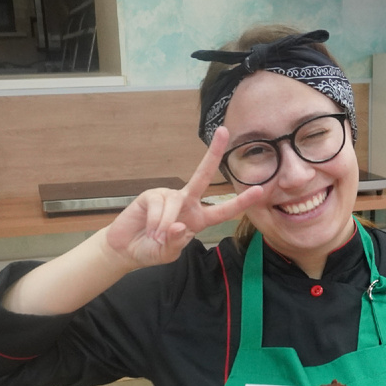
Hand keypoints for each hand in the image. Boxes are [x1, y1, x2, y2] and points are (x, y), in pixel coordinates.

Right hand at [103, 127, 263, 267]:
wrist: (126, 249)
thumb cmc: (151, 250)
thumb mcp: (168, 253)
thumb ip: (176, 243)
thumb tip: (178, 226)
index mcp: (198, 218)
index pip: (222, 209)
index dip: (240, 202)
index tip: (259, 190)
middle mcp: (186, 202)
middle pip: (202, 176)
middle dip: (213, 154)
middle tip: (224, 132)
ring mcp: (168, 196)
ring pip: (175, 204)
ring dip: (165, 225)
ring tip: (156, 237)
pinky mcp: (151, 195)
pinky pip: (158, 206)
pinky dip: (154, 221)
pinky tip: (148, 228)